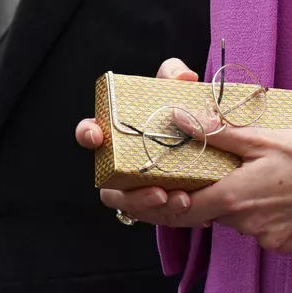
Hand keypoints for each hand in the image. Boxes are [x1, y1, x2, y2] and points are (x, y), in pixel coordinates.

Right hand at [75, 58, 201, 221]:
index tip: (97, 135)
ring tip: (182, 200)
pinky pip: (158, 217)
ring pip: (132, 206)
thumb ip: (175, 76)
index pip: (90, 133)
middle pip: (109, 186)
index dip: (87, 133)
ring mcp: (135, 187)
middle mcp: (121, 163)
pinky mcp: (155, 206)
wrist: (204, 139)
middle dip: (130, 194)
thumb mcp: (177, 89)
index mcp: (117, 132)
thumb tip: (184, 76)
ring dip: (154, 207)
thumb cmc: (178, 109)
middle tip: (158, 192)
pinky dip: (174, 213)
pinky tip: (196, 209)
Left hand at [98, 120, 291, 255]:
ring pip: (230, 217)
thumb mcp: (263, 137)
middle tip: (177, 179)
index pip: (174, 210)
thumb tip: (175, 119)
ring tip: (259, 172)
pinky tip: (278, 189)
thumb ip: (216, 133)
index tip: (114, 197)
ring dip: (231, 197)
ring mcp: (264, 238)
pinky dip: (256, 208)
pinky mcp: (282, 245)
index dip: (142, 204)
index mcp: (233, 198)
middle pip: (202, 212)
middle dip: (190, 195)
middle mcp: (244, 225)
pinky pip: (255, 227)